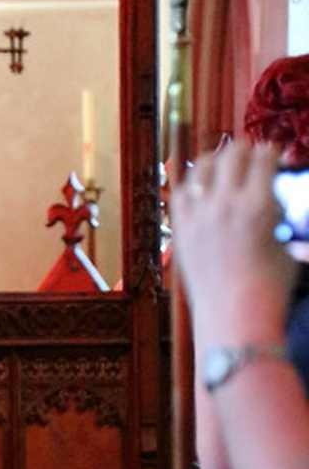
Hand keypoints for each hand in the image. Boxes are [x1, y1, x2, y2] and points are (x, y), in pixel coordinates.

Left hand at [172, 142, 295, 347]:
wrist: (234, 318)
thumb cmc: (269, 288)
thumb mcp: (287, 245)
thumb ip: (280, 214)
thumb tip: (275, 198)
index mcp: (258, 206)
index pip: (263, 159)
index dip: (271, 152)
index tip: (273, 153)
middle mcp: (225, 205)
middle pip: (232, 155)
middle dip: (245, 150)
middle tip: (250, 154)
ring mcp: (199, 217)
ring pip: (202, 168)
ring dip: (216, 160)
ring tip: (223, 164)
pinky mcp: (181, 230)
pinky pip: (181, 193)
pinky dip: (192, 184)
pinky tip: (200, 186)